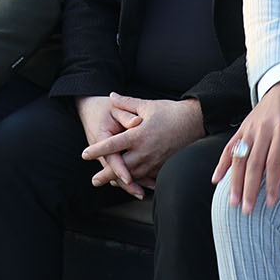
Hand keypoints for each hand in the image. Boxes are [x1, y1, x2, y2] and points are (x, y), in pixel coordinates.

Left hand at [79, 94, 205, 195]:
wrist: (195, 122)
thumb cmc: (170, 112)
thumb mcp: (147, 105)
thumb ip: (127, 103)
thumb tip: (111, 96)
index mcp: (138, 134)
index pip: (113, 144)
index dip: (97, 150)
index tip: (84, 154)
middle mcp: (146, 150)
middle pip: (121, 166)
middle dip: (107, 174)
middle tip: (94, 180)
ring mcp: (156, 161)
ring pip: (134, 174)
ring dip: (121, 180)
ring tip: (110, 183)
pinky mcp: (164, 166)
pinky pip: (149, 177)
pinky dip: (139, 181)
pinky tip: (132, 183)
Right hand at [215, 76, 279, 210]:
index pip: (274, 162)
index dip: (271, 184)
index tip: (269, 203)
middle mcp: (263, 129)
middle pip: (253, 163)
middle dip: (249, 189)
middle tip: (247, 210)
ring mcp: (249, 129)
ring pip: (239, 158)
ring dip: (234, 181)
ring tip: (233, 201)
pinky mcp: (242, 128)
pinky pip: (229, 147)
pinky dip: (221, 164)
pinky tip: (215, 179)